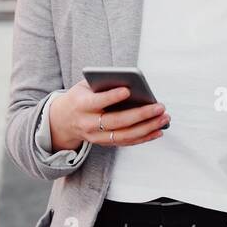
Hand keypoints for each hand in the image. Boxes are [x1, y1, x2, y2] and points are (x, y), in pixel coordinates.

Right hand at [50, 80, 169, 149]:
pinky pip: (126, 142)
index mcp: (81, 105)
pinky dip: (144, 138)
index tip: (128, 90)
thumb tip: (130, 83)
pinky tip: (158, 130)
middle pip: (116, 121)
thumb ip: (103, 83)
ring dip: (147, 128)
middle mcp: (88, 123)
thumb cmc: (80, 97)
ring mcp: (97, 137)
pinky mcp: (105, 143)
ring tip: (164, 118)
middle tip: (159, 106)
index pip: (98, 101)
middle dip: (140, 115)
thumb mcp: (84, 86)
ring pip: (124, 135)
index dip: (112, 97)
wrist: (63, 121)